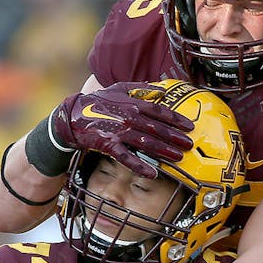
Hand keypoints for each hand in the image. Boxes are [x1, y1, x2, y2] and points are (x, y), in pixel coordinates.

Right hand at [51, 82, 193, 177]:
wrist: (72, 116)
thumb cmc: (98, 102)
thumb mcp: (118, 88)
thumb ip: (140, 88)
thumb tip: (161, 90)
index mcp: (133, 103)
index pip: (160, 112)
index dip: (176, 119)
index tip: (190, 127)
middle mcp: (129, 117)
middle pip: (157, 128)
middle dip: (175, 137)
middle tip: (190, 145)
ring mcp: (119, 132)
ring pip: (146, 143)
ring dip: (164, 151)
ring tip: (178, 157)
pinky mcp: (109, 145)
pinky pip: (127, 157)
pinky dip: (140, 166)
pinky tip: (153, 173)